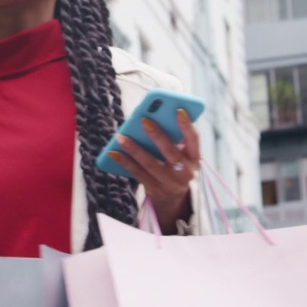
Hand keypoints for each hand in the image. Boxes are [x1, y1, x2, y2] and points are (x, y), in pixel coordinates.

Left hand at [108, 109, 200, 233]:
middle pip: (171, 153)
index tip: (178, 110)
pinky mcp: (155, 190)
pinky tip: (113, 152)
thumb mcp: (182, 153)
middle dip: (157, 136)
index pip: (194, 140)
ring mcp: (170, 183)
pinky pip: (137, 174)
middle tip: (144, 120)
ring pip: (150, 164)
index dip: (187, 126)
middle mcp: (185, 172)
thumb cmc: (175, 164)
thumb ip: (173, 137)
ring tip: (121, 136)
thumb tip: (151, 117)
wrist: (173, 196)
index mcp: (194, 157)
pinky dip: (124, 162)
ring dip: (134, 149)